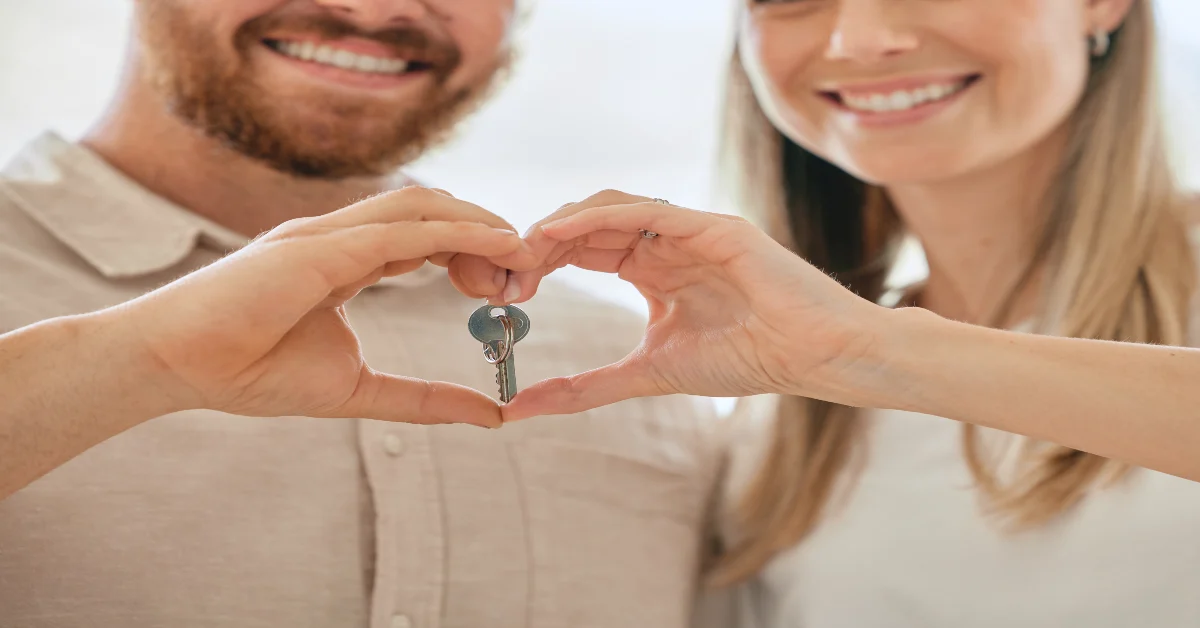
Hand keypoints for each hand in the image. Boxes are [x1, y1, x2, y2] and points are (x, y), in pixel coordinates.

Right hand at [98, 187, 535, 427]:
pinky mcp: (319, 246)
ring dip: (478, 223)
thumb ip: (425, 398)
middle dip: (485, 233)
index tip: (510, 286)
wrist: (181, 365)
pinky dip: (455, 231)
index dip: (473, 253)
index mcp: (347, 261)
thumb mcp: (361, 390)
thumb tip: (490, 415)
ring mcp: (328, 233)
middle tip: (527, 270)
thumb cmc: (253, 372)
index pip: (426, 239)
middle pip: (433, 214)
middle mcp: (341, 236)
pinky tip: (495, 243)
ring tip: (523, 250)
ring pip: (422, 207)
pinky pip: (401, 230)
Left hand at [499, 191, 891, 420]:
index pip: (583, 248)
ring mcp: (691, 229)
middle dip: (540, 242)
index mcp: (653, 267)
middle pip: (587, 224)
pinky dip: (599, 217)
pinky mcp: (715, 226)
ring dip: (562, 224)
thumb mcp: (647, 373)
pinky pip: (648, 211)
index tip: (504, 290)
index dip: (540, 261)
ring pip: (610, 207)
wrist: (814, 358)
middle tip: (503, 271)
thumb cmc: (748, 360)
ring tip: (525, 251)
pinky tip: (561, 233)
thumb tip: (518, 408)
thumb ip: (584, 387)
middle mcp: (667, 241)